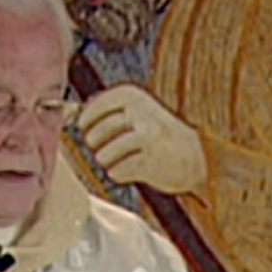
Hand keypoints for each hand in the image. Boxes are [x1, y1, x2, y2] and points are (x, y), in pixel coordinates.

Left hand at [77, 84, 206, 193]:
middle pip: (96, 133)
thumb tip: (70, 114)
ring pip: (104, 154)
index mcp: (135, 96)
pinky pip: (119, 172)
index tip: (84, 126)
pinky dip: (119, 174)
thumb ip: (108, 112)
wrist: (200, 157)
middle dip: (95, 145)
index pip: (96, 106)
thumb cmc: (161, 136)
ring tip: (118, 160)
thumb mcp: (138, 113)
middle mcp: (142, 113)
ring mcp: (148, 137)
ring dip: (107, 161)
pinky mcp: (153, 161)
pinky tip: (129, 170)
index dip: (86, 119)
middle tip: (104, 148)